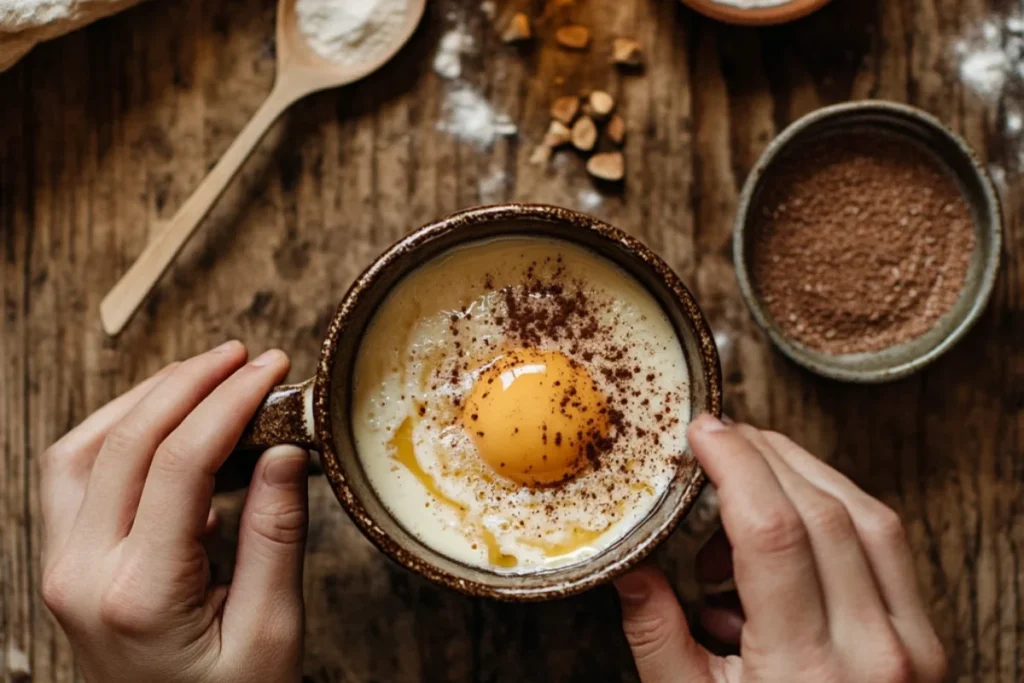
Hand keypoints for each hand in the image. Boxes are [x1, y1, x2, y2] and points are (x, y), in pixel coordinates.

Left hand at [40, 342, 308, 682]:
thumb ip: (276, 535)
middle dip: (189, 384)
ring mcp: (64, 569)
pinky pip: (73, 475)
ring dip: (143, 399)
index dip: (229, 402)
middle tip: (244, 358)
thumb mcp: (271, 631)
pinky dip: (115, 432)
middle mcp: (83, 575)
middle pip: (126, 442)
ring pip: (82, 449)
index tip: (270, 370)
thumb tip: (285, 449)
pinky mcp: (66, 566)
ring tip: (203, 373)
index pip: (180, 463)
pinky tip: (162, 418)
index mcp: (140, 593)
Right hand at [615, 415, 946, 682]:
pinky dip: (835, 512)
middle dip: (766, 455)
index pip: (776, 532)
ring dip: (803, 476)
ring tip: (743, 483)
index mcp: (806, 671)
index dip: (736, 465)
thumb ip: (656, 636)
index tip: (703, 432)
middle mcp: (877, 651)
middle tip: (719, 440)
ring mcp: (914, 645)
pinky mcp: (927, 642)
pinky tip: (786, 524)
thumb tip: (629, 567)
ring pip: (869, 516)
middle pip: (825, 509)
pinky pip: (887, 547)